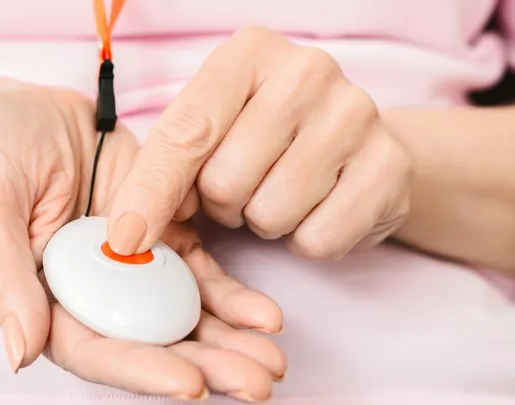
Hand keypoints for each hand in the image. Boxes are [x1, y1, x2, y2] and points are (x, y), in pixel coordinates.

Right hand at [0, 77, 284, 400]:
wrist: (18, 112)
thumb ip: (3, 278)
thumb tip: (20, 355)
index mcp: (47, 303)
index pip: (96, 350)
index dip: (143, 370)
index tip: (190, 384)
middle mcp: (95, 295)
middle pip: (153, 344)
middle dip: (206, 367)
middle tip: (258, 383)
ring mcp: (133, 267)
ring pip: (184, 316)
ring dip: (231, 342)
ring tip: (274, 360)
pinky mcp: (162, 235)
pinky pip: (201, 271)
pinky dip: (233, 295)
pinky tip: (265, 315)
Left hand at [106, 26, 412, 259]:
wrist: (355, 144)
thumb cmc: (264, 139)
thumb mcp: (209, 133)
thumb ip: (165, 169)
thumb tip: (126, 233)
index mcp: (249, 54)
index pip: (187, 131)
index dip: (150, 193)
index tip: (124, 240)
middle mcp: (308, 71)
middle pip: (225, 180)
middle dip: (221, 204)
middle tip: (242, 188)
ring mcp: (357, 115)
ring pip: (271, 214)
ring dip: (263, 223)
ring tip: (279, 193)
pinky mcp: (390, 167)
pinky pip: (318, 240)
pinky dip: (305, 241)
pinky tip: (315, 209)